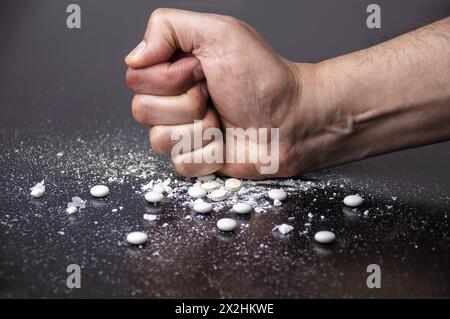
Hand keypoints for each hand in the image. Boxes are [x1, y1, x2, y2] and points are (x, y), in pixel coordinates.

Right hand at [125, 8, 320, 178]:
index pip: (136, 77)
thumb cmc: (264, 78)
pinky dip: (209, 153)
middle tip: (214, 96)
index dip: (168, 78)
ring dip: (199, 129)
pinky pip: (181, 163)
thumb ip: (168, 27)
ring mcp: (184, 132)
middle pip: (142, 110)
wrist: (293, 120)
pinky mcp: (195, 160)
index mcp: (174, 69)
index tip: (201, 71)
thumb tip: (133, 57)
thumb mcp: (219, 33)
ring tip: (222, 120)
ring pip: (159, 140)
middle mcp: (173, 101)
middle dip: (186, 104)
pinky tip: (226, 143)